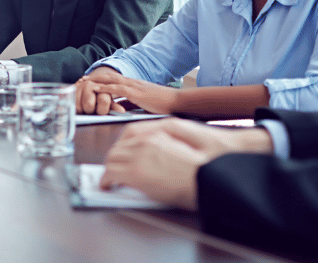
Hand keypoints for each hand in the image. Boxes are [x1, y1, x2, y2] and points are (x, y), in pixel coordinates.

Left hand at [84, 68, 179, 114]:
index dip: (102, 79)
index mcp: (135, 85)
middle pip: (110, 77)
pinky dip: (106, 88)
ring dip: (97, 81)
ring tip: (84, 82)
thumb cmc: (162, 104)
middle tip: (82, 79)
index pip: (115, 79)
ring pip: (111, 81)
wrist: (175, 101)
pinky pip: (118, 89)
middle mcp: (133, 82)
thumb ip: (130, 104)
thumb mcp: (143, 103)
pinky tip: (97, 89)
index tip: (90, 80)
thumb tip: (118, 108)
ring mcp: (134, 86)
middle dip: (95, 78)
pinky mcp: (136, 93)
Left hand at [100, 118, 273, 208]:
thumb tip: (154, 146)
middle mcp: (146, 140)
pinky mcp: (136, 173)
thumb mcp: (186, 138)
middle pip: (118, 145)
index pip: (130, 132)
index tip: (121, 151)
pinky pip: (111, 174)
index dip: (122, 144)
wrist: (210, 176)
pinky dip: (107, 179)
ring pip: (112, 158)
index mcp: (159, 132)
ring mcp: (139, 155)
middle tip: (113, 167)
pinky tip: (108, 185)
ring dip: (109, 168)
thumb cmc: (205, 161)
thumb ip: (166, 138)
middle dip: (113, 157)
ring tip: (110, 178)